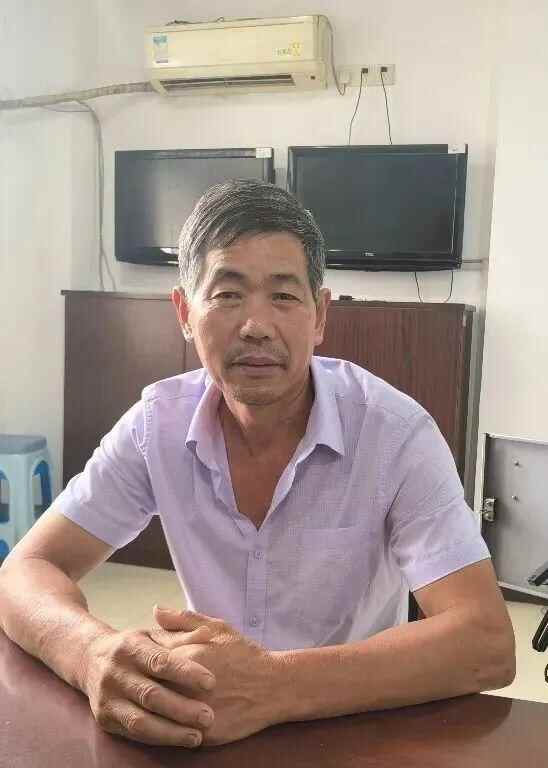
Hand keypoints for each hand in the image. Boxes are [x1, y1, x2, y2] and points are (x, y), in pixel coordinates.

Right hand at [82, 624, 216, 747]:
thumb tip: (207, 633)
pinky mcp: (105, 719)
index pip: (160, 661)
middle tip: (208, 716)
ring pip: (140, 720)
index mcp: (131, 646)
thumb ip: (181, 635)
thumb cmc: (135, 646)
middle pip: (151, 694)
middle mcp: (116, 672)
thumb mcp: (154, 634)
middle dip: (182, 708)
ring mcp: (108, 698)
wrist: (91, 659)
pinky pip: (133, 733)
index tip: (211, 682)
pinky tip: (179, 739)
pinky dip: (158, 738)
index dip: (186, 672)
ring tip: (197, 736)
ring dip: (171, 731)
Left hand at [152, 606, 280, 745]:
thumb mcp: (217, 627)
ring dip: (151, 709)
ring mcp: (192, 711)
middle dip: (143, 684)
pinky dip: (167, 729)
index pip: (148, 657)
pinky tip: (166, 723)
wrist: (273, 686)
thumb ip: (183, 619)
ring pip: (158, 714)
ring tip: (154, 703)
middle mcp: (184, 685)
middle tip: (145, 683)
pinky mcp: (202, 734)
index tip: (144, 660)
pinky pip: (174, 735)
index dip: (143, 658)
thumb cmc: (244, 654)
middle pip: (148, 686)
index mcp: (185, 656)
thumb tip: (156, 610)